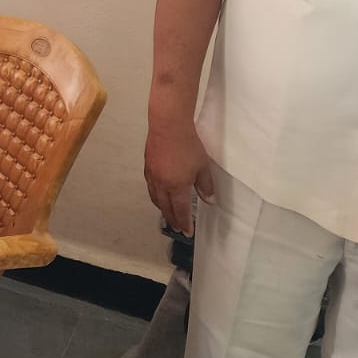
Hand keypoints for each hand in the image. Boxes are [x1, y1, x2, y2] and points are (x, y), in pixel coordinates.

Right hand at [144, 118, 215, 237]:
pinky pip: (151, 188)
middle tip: (178, 228)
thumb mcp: (202, 166)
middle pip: (166, 208)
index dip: (185, 223)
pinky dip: (156, 196)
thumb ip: (205, 185)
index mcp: (177, 187)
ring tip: (167, 214)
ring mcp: (152, 176)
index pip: (181, 211)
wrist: (168, 126)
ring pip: (156, 199)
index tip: (187, 232)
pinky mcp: (147, 167)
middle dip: (173, 220)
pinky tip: (158, 194)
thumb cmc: (188, 145)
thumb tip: (210, 200)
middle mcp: (162, 185)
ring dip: (162, 209)